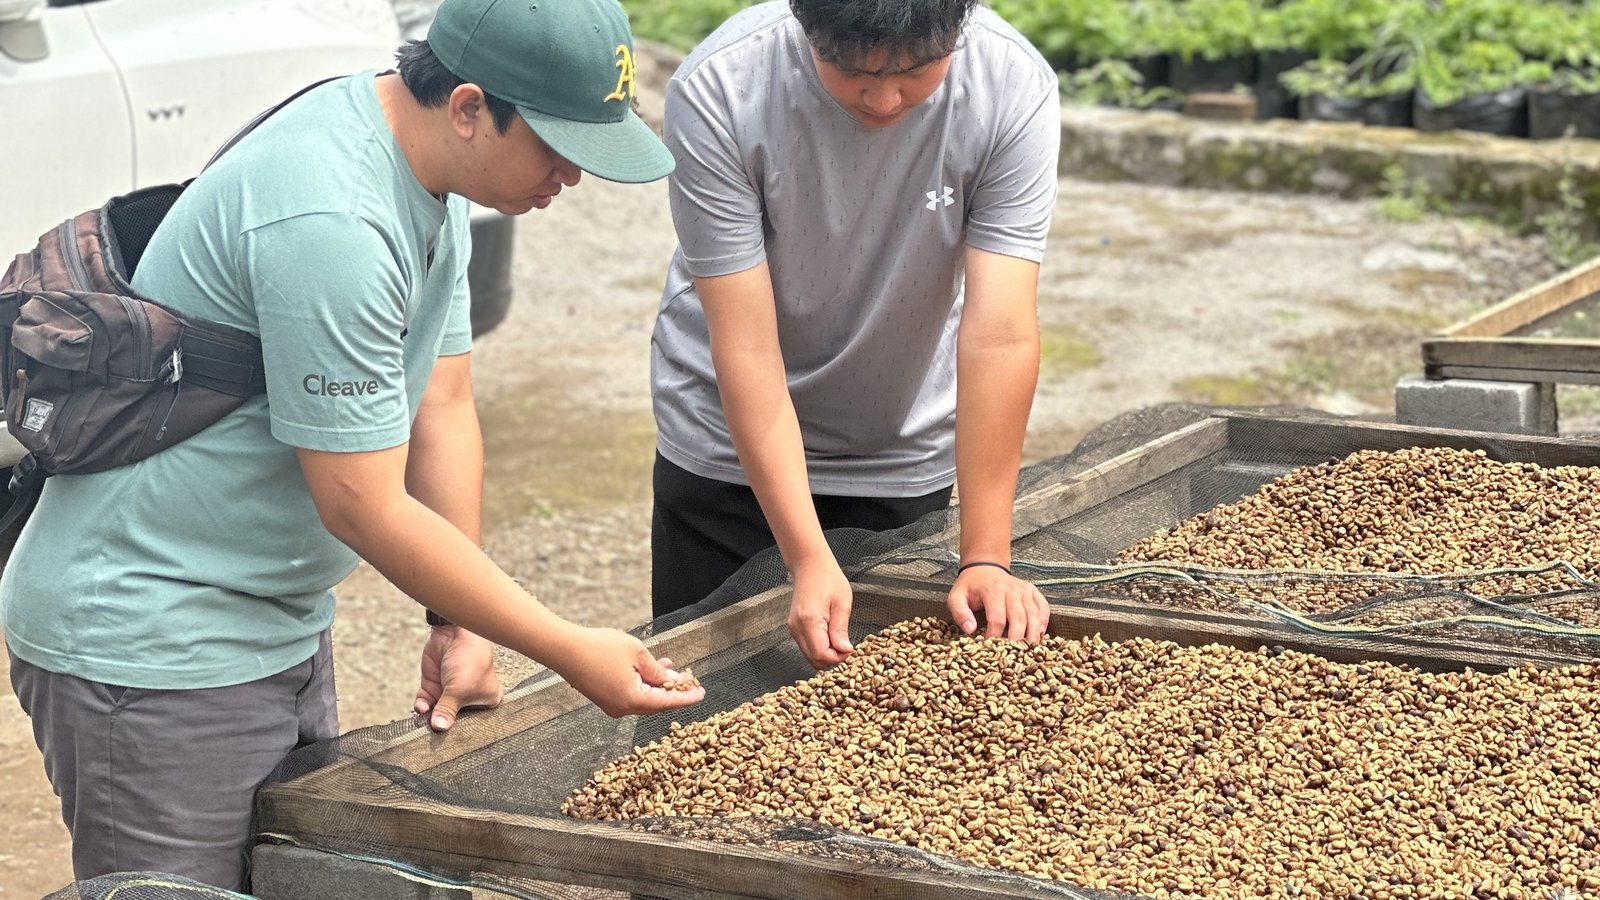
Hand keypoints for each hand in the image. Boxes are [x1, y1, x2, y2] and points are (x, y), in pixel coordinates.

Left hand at [415, 624, 503, 731]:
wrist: (454, 632)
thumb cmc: (469, 659)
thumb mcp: (459, 689)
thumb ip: (447, 710)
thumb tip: (438, 728)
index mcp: (486, 700)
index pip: (473, 723)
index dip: (461, 732)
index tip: (449, 743)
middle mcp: (468, 698)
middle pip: (453, 720)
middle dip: (441, 726)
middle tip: (432, 737)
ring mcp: (449, 692)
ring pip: (436, 713)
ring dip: (428, 719)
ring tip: (422, 725)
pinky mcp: (434, 686)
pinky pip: (426, 703)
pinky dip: (421, 708)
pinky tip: (421, 709)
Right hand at [553, 626, 704, 716]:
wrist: (563, 649)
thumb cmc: (600, 648)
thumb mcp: (637, 653)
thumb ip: (657, 669)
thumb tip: (671, 678)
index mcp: (633, 701)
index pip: (668, 702)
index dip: (687, 696)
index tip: (702, 693)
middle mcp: (622, 709)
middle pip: (656, 703)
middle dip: (673, 690)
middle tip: (690, 680)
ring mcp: (611, 706)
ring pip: (643, 698)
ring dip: (657, 684)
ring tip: (670, 666)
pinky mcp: (603, 698)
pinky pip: (630, 694)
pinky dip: (643, 684)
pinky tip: (649, 669)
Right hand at [787, 559, 853, 668]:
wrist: (810, 566)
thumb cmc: (827, 579)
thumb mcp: (842, 603)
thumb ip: (841, 630)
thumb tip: (844, 650)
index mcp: (810, 620)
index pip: (821, 654)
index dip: (837, 658)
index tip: (849, 649)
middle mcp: (797, 627)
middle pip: (813, 659)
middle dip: (832, 658)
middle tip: (845, 645)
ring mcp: (794, 628)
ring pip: (809, 656)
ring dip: (825, 654)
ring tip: (838, 638)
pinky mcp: (794, 628)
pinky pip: (807, 647)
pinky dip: (819, 647)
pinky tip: (829, 636)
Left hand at [947, 566, 1048, 642]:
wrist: (984, 567)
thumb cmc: (970, 586)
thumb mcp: (956, 596)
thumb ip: (960, 613)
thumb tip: (970, 630)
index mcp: (992, 591)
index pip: (997, 618)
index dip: (995, 636)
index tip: (992, 649)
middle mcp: (1011, 589)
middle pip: (1019, 618)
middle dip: (1017, 639)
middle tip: (1015, 656)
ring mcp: (1024, 590)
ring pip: (1034, 615)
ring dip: (1033, 634)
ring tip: (1030, 651)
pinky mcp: (1032, 591)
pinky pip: (1043, 607)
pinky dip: (1044, 620)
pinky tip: (1041, 633)